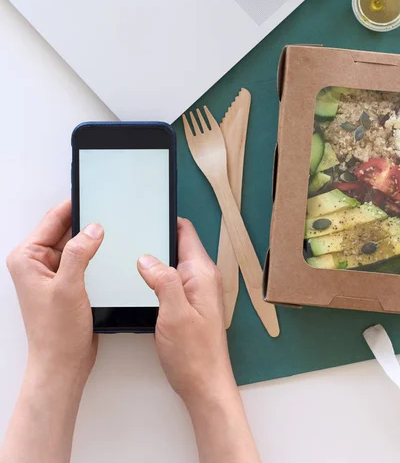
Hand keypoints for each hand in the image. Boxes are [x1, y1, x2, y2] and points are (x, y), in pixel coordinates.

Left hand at [6, 200, 103, 381]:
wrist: (63, 365)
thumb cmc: (56, 333)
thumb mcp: (68, 288)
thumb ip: (80, 253)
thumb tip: (93, 228)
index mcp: (28, 258)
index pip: (53, 220)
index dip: (74, 205)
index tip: (94, 193)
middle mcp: (37, 262)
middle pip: (65, 229)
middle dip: (87, 223)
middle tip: (110, 212)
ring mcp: (53, 272)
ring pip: (77, 244)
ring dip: (93, 240)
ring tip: (114, 233)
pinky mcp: (67, 282)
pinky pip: (83, 259)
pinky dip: (96, 255)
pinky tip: (110, 254)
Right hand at [138, 218, 235, 404]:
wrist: (205, 386)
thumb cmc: (194, 354)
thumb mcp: (174, 313)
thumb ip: (162, 281)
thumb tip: (146, 257)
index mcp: (201, 273)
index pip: (185, 232)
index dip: (166, 220)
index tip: (143, 214)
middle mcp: (201, 277)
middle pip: (177, 245)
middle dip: (155, 238)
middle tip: (128, 235)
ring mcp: (196, 291)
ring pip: (172, 263)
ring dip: (154, 259)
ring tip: (128, 255)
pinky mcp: (188, 304)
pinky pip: (171, 280)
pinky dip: (156, 276)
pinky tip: (139, 282)